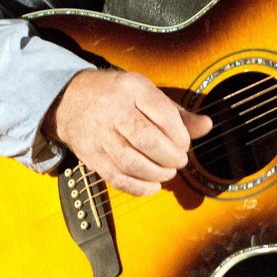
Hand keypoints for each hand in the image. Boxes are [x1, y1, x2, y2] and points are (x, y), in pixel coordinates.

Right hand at [43, 68, 212, 197]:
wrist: (71, 99)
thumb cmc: (118, 97)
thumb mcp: (147, 94)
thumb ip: (178, 113)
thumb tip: (206, 126)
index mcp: (132, 88)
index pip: (163, 115)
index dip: (180, 136)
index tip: (184, 144)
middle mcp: (113, 109)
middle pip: (147, 140)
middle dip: (170, 157)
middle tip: (178, 161)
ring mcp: (99, 133)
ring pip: (131, 162)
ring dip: (156, 173)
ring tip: (167, 172)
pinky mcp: (90, 154)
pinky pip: (116, 178)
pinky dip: (138, 188)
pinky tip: (152, 186)